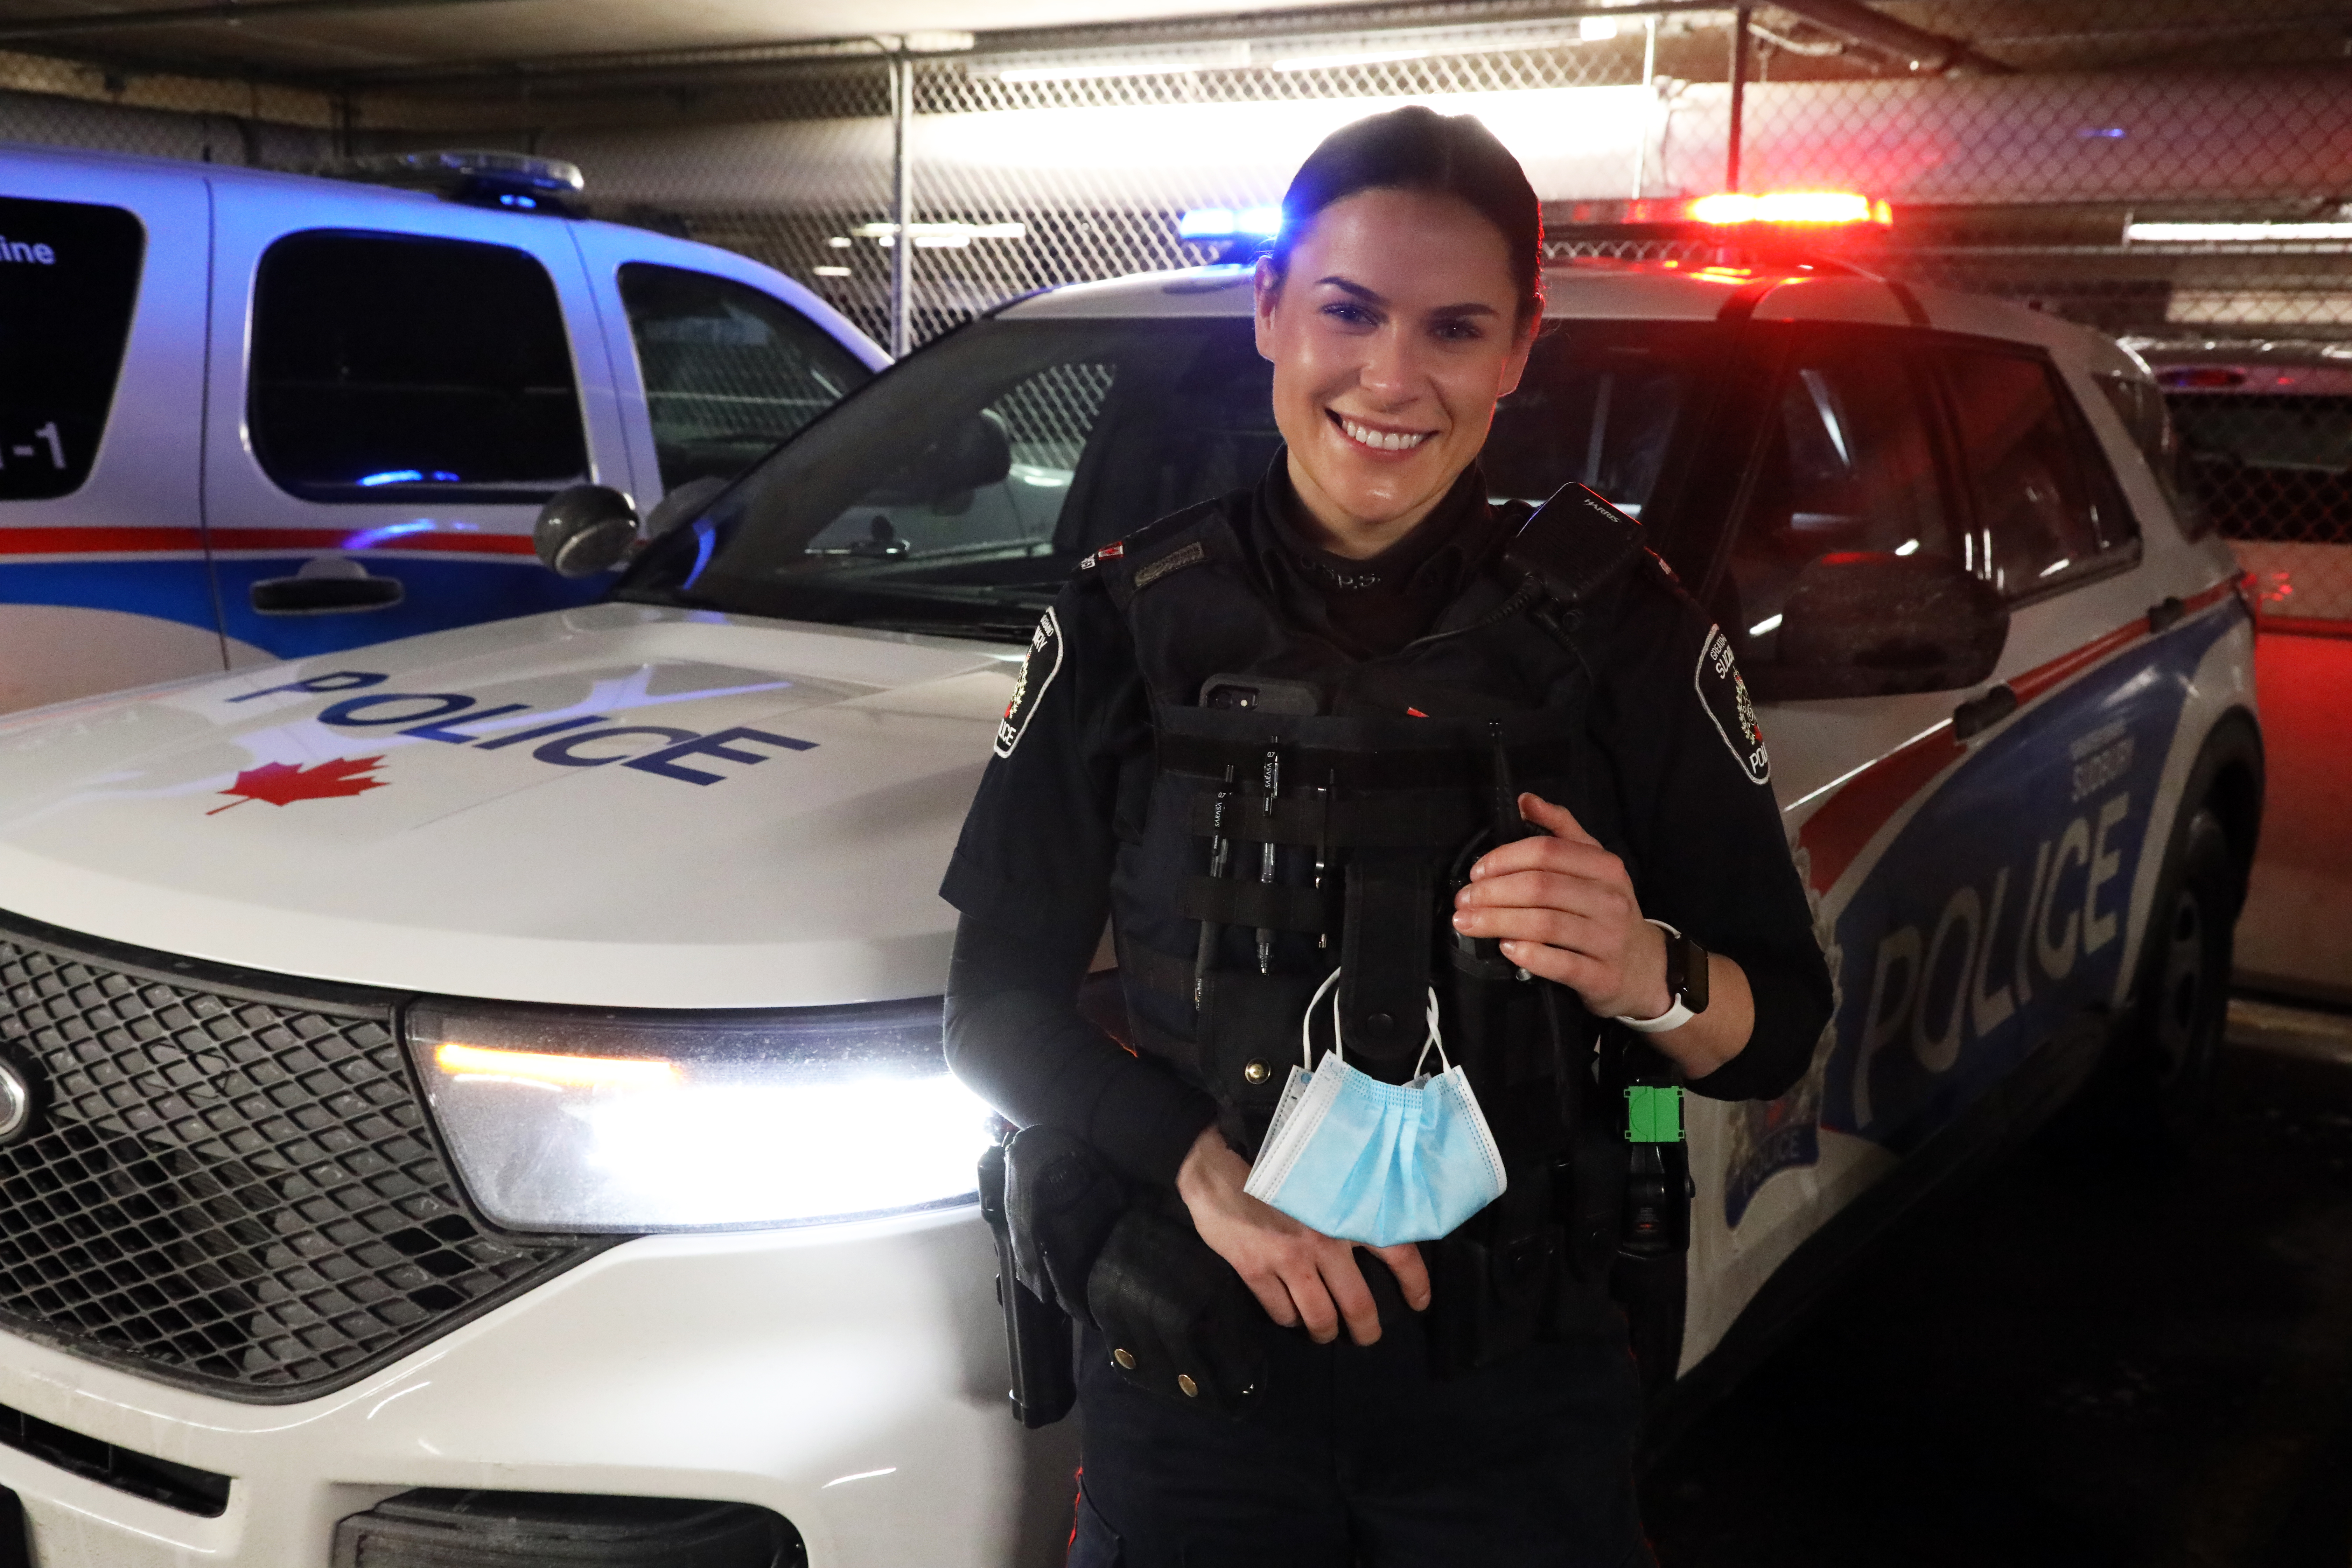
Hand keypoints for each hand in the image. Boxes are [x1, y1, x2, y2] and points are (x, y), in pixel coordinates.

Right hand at [1174, 1126, 1429, 1344]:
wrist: (1216, 1163)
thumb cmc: (1274, 1163)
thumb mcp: (1323, 1174)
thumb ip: (1348, 1200)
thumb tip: (1376, 1229)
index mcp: (1345, 1212)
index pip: (1398, 1253)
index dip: (1415, 1284)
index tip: (1420, 1302)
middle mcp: (1322, 1240)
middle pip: (1357, 1303)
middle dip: (1366, 1329)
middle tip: (1368, 1336)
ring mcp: (1287, 1259)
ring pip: (1319, 1316)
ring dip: (1326, 1332)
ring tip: (1326, 1334)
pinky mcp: (1255, 1270)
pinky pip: (1280, 1311)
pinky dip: (1288, 1319)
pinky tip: (1290, 1314)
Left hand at [1450, 792, 1670, 1020]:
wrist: (1645, 967)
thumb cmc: (1606, 910)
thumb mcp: (1593, 864)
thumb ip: (1560, 829)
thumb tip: (1525, 800)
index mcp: (1605, 867)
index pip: (1547, 852)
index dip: (1504, 859)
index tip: (1477, 872)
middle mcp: (1610, 900)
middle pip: (1541, 887)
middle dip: (1493, 893)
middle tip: (1463, 901)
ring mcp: (1608, 939)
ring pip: (1545, 924)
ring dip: (1499, 922)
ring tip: (1469, 923)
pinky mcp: (1603, 977)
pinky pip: (1561, 964)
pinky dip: (1529, 955)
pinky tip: (1506, 948)